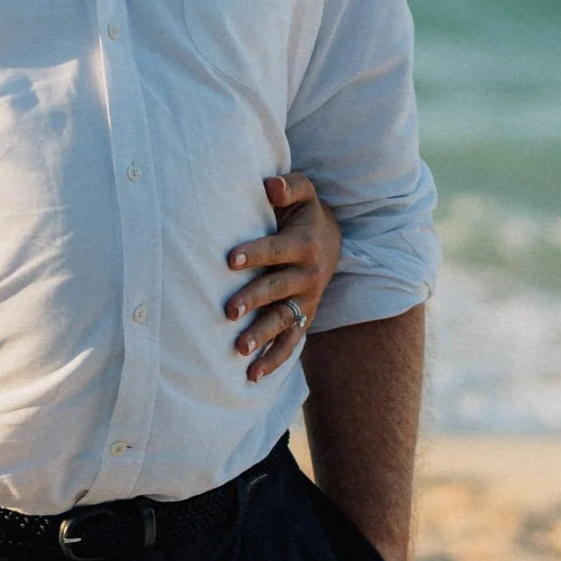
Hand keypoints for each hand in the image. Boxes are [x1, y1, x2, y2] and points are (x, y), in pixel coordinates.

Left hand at [225, 173, 340, 380]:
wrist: (332, 240)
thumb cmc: (304, 213)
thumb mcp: (304, 193)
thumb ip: (290, 185)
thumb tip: (270, 184)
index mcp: (303, 244)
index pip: (276, 249)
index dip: (254, 253)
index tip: (230, 259)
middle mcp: (307, 275)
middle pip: (278, 289)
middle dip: (254, 299)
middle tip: (229, 310)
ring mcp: (307, 300)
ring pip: (284, 320)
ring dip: (263, 335)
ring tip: (240, 349)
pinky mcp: (304, 317)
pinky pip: (291, 342)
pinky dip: (274, 359)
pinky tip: (252, 375)